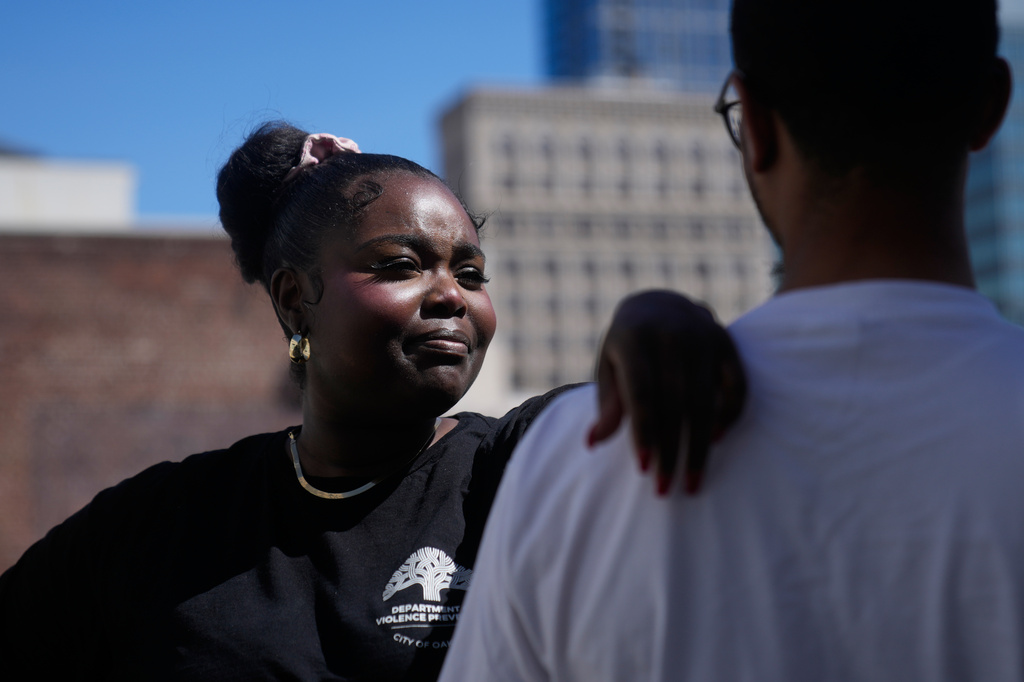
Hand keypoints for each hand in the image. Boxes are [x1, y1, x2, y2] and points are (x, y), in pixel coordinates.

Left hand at [587, 290, 745, 494]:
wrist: (660, 305)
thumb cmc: (626, 348)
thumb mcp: (609, 367)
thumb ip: (607, 404)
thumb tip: (592, 442)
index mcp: (635, 338)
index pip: (642, 394)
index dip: (644, 433)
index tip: (643, 469)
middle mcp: (673, 335)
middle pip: (675, 404)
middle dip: (671, 451)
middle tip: (664, 488)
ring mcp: (704, 337)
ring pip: (706, 402)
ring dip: (700, 447)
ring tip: (691, 482)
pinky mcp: (728, 344)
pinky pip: (737, 387)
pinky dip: (729, 416)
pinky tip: (716, 441)